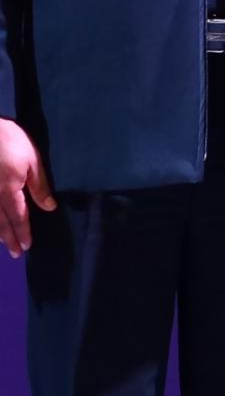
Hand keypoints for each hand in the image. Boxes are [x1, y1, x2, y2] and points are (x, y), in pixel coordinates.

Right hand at [0, 118, 54, 258]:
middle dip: (9, 238)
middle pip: (1, 222)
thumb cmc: (11, 142)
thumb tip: (49, 208)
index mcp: (9, 191)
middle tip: (15, 254)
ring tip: (3, 243)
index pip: (18, 217)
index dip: (23, 232)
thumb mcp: (33, 161)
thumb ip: (39, 186)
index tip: (26, 246)